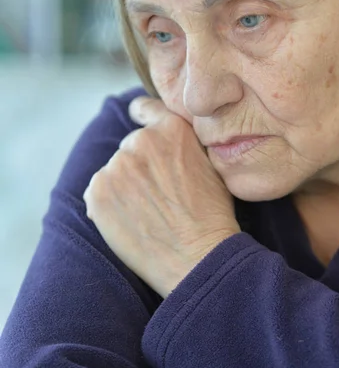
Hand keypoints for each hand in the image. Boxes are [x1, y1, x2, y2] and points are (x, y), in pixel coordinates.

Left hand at [83, 97, 240, 297]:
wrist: (198, 257)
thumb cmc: (211, 216)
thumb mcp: (210, 164)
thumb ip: (184, 143)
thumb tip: (164, 135)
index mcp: (172, 129)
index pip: (145, 109)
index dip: (142, 117)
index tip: (137, 120)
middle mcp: (141, 141)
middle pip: (130, 147)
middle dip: (139, 165)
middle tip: (157, 195)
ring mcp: (117, 166)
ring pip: (113, 171)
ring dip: (123, 186)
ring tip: (146, 214)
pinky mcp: (98, 192)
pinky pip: (97, 193)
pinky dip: (107, 206)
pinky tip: (130, 223)